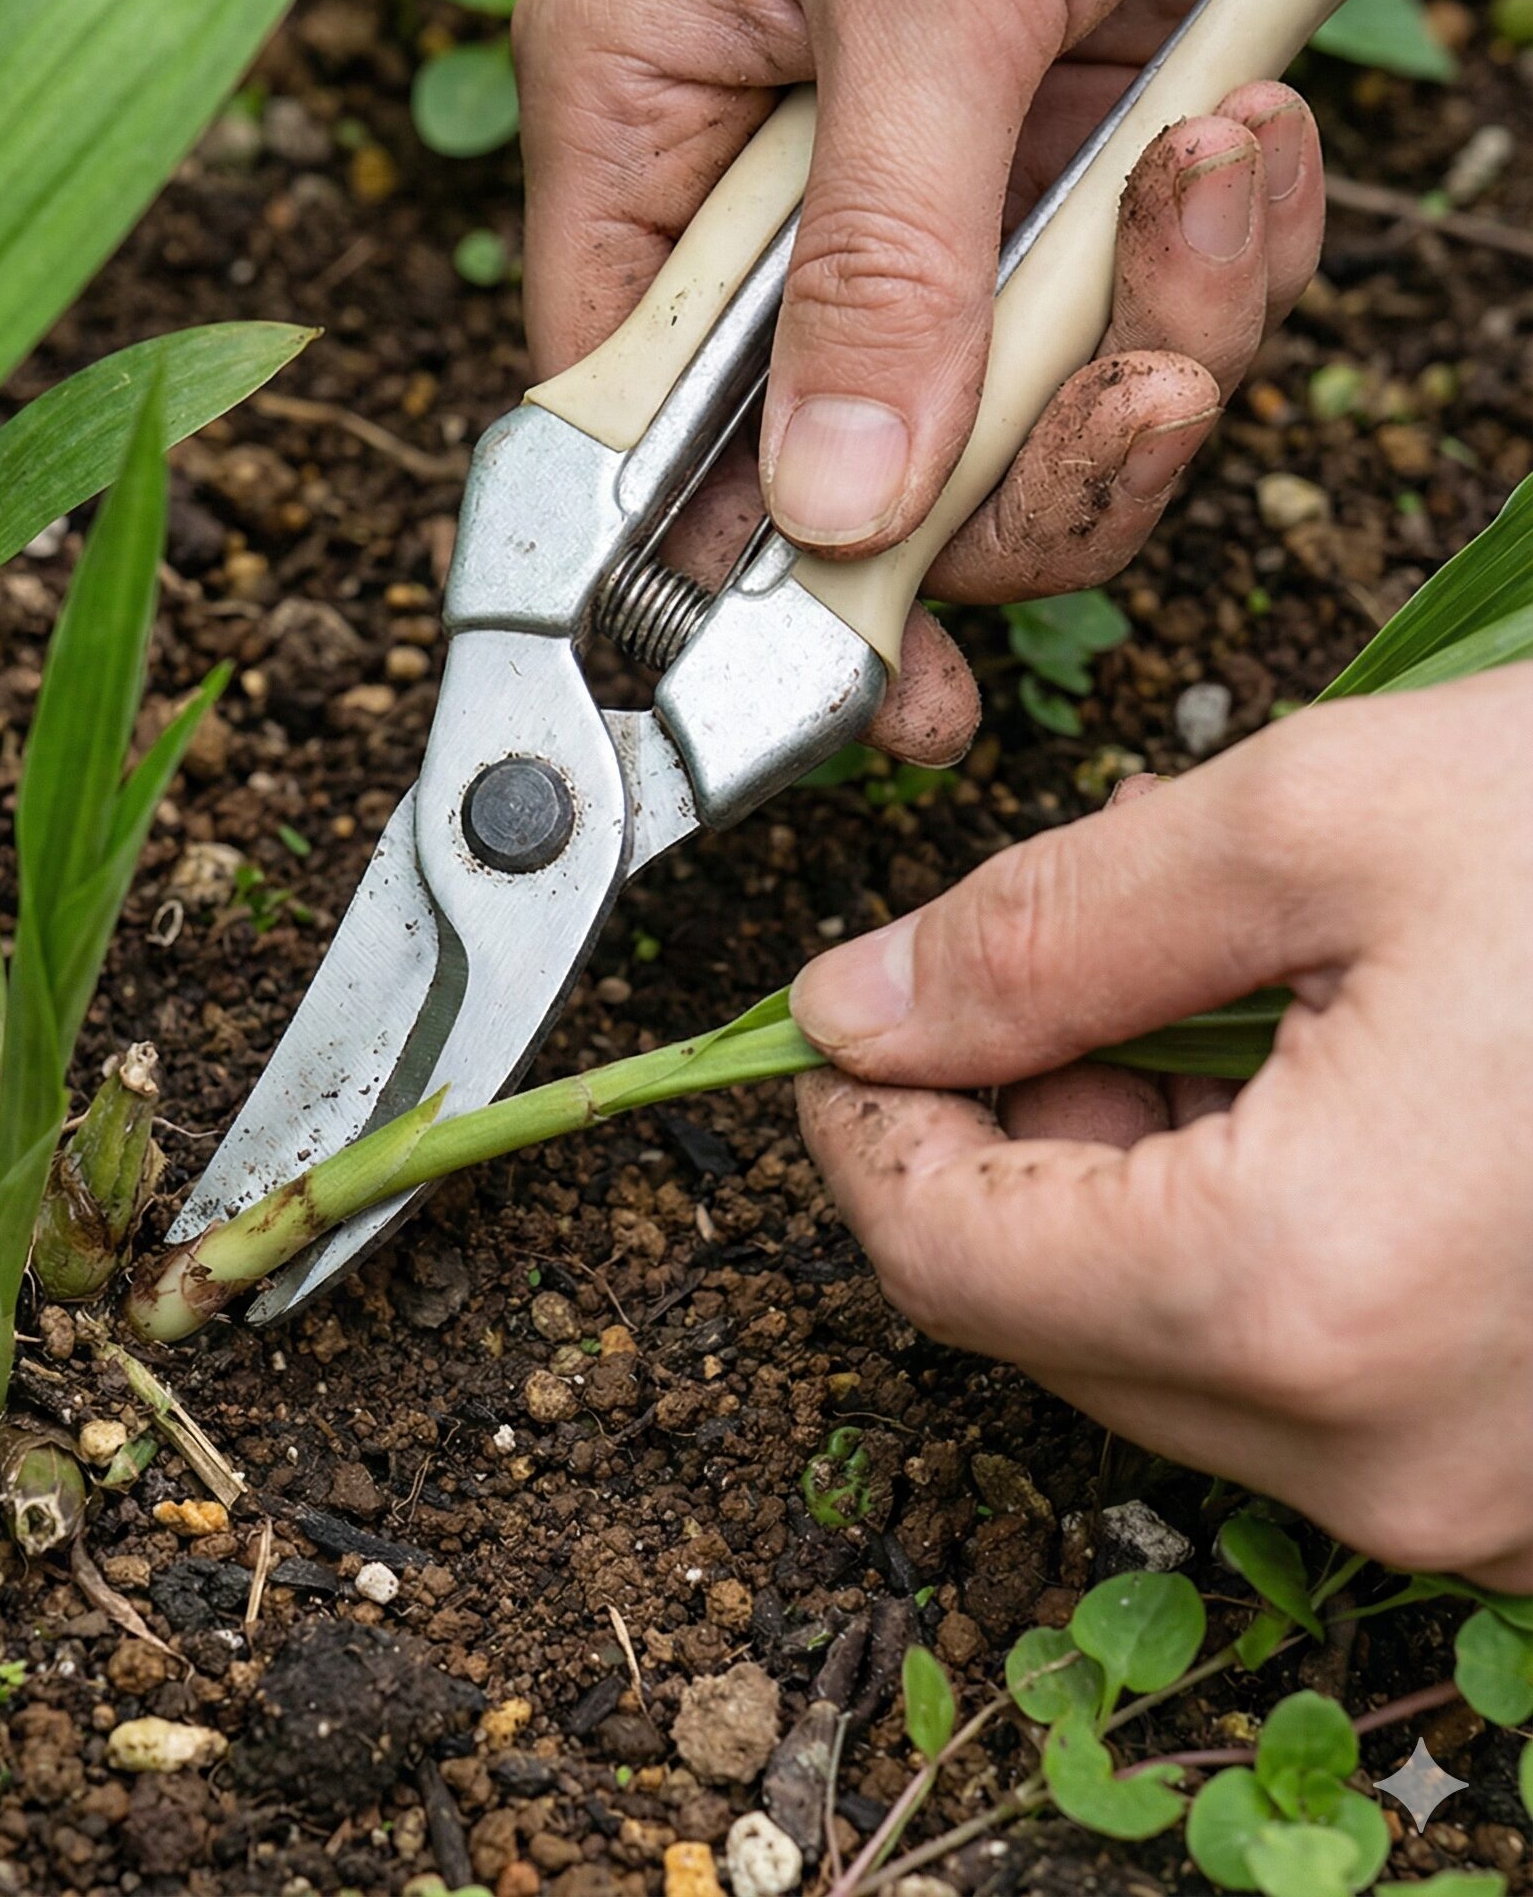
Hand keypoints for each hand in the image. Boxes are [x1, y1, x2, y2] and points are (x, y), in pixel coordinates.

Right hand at [515, 0, 1327, 762]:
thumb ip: (882, 257)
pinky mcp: (1061, 183)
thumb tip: (841, 508)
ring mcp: (928, 203)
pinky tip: (1244, 128)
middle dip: (1018, 469)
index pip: (638, 424)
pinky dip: (1221, 263)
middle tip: (1137, 417)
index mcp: (650, 133)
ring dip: (1152, 345)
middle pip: (856, 469)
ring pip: (1015, 419)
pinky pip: (1133, 322)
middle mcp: (774, 197)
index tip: (865, 685)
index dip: (734, 574)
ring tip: (1217, 174)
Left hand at [787, 666, 1532, 1585]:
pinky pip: (1307, 1381)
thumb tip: (854, 1007)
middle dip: (995, 1141)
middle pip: (1035, 1319)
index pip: (934, 1250)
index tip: (849, 1019)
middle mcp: (1393, 1456)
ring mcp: (1490, 1499)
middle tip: (1049, 975)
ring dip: (1120, 1185)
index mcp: (1304, 1289)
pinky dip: (1248, 1246)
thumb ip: (1042, 929)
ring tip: (1216, 1006)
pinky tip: (1319, 1095)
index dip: (858, 1119)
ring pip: (1163, 1354)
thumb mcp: (1323, 819)